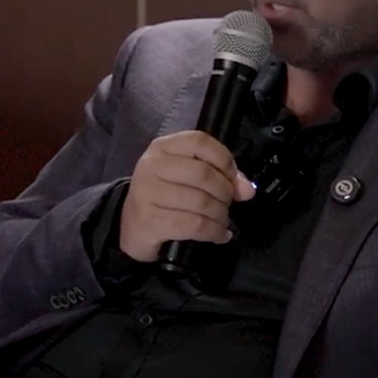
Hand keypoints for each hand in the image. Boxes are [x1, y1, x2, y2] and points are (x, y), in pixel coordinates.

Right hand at [118, 130, 255, 262]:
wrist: (129, 226)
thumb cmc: (162, 197)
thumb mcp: (186, 177)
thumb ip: (218, 175)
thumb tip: (247, 189)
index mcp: (162, 148)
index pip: (200, 142)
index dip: (224, 160)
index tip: (232, 178)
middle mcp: (152, 166)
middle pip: (204, 174)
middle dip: (225, 193)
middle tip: (227, 204)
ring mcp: (148, 194)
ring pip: (202, 202)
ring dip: (220, 216)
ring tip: (221, 221)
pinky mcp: (150, 221)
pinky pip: (195, 225)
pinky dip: (214, 232)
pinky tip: (218, 235)